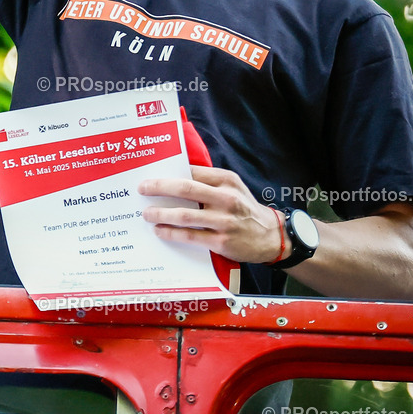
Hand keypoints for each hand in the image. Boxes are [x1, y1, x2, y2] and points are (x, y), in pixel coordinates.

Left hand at [138, 165, 288, 263]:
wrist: (269, 236)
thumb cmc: (244, 208)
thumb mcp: (233, 187)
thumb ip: (209, 181)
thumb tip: (177, 176)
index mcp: (226, 180)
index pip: (192, 172)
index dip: (170, 172)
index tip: (152, 173)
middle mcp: (226, 198)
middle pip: (186, 189)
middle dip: (160, 188)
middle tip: (142, 188)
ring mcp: (224, 221)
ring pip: (185, 215)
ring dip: (162, 213)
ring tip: (147, 213)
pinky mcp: (221, 241)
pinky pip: (191, 236)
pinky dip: (172, 233)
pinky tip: (160, 230)